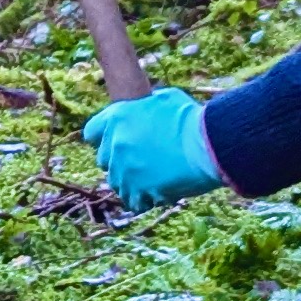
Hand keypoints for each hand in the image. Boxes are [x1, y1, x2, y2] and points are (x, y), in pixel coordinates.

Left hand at [83, 88, 223, 211]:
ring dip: (131, 182)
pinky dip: (144, 199)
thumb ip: (146, 106)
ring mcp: (125, 170)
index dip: (103, 139)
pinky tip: (158, 193)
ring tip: (153, 179)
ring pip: (117, 183)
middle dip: (119, 161)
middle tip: (139, 162)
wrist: (209, 143)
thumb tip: (147, 107)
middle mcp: (116, 144)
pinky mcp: (139, 191)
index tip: (114, 143)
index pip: (92, 132)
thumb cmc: (191, 118)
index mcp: (118, 118)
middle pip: (103, 161)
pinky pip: (133, 201)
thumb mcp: (165, 99)